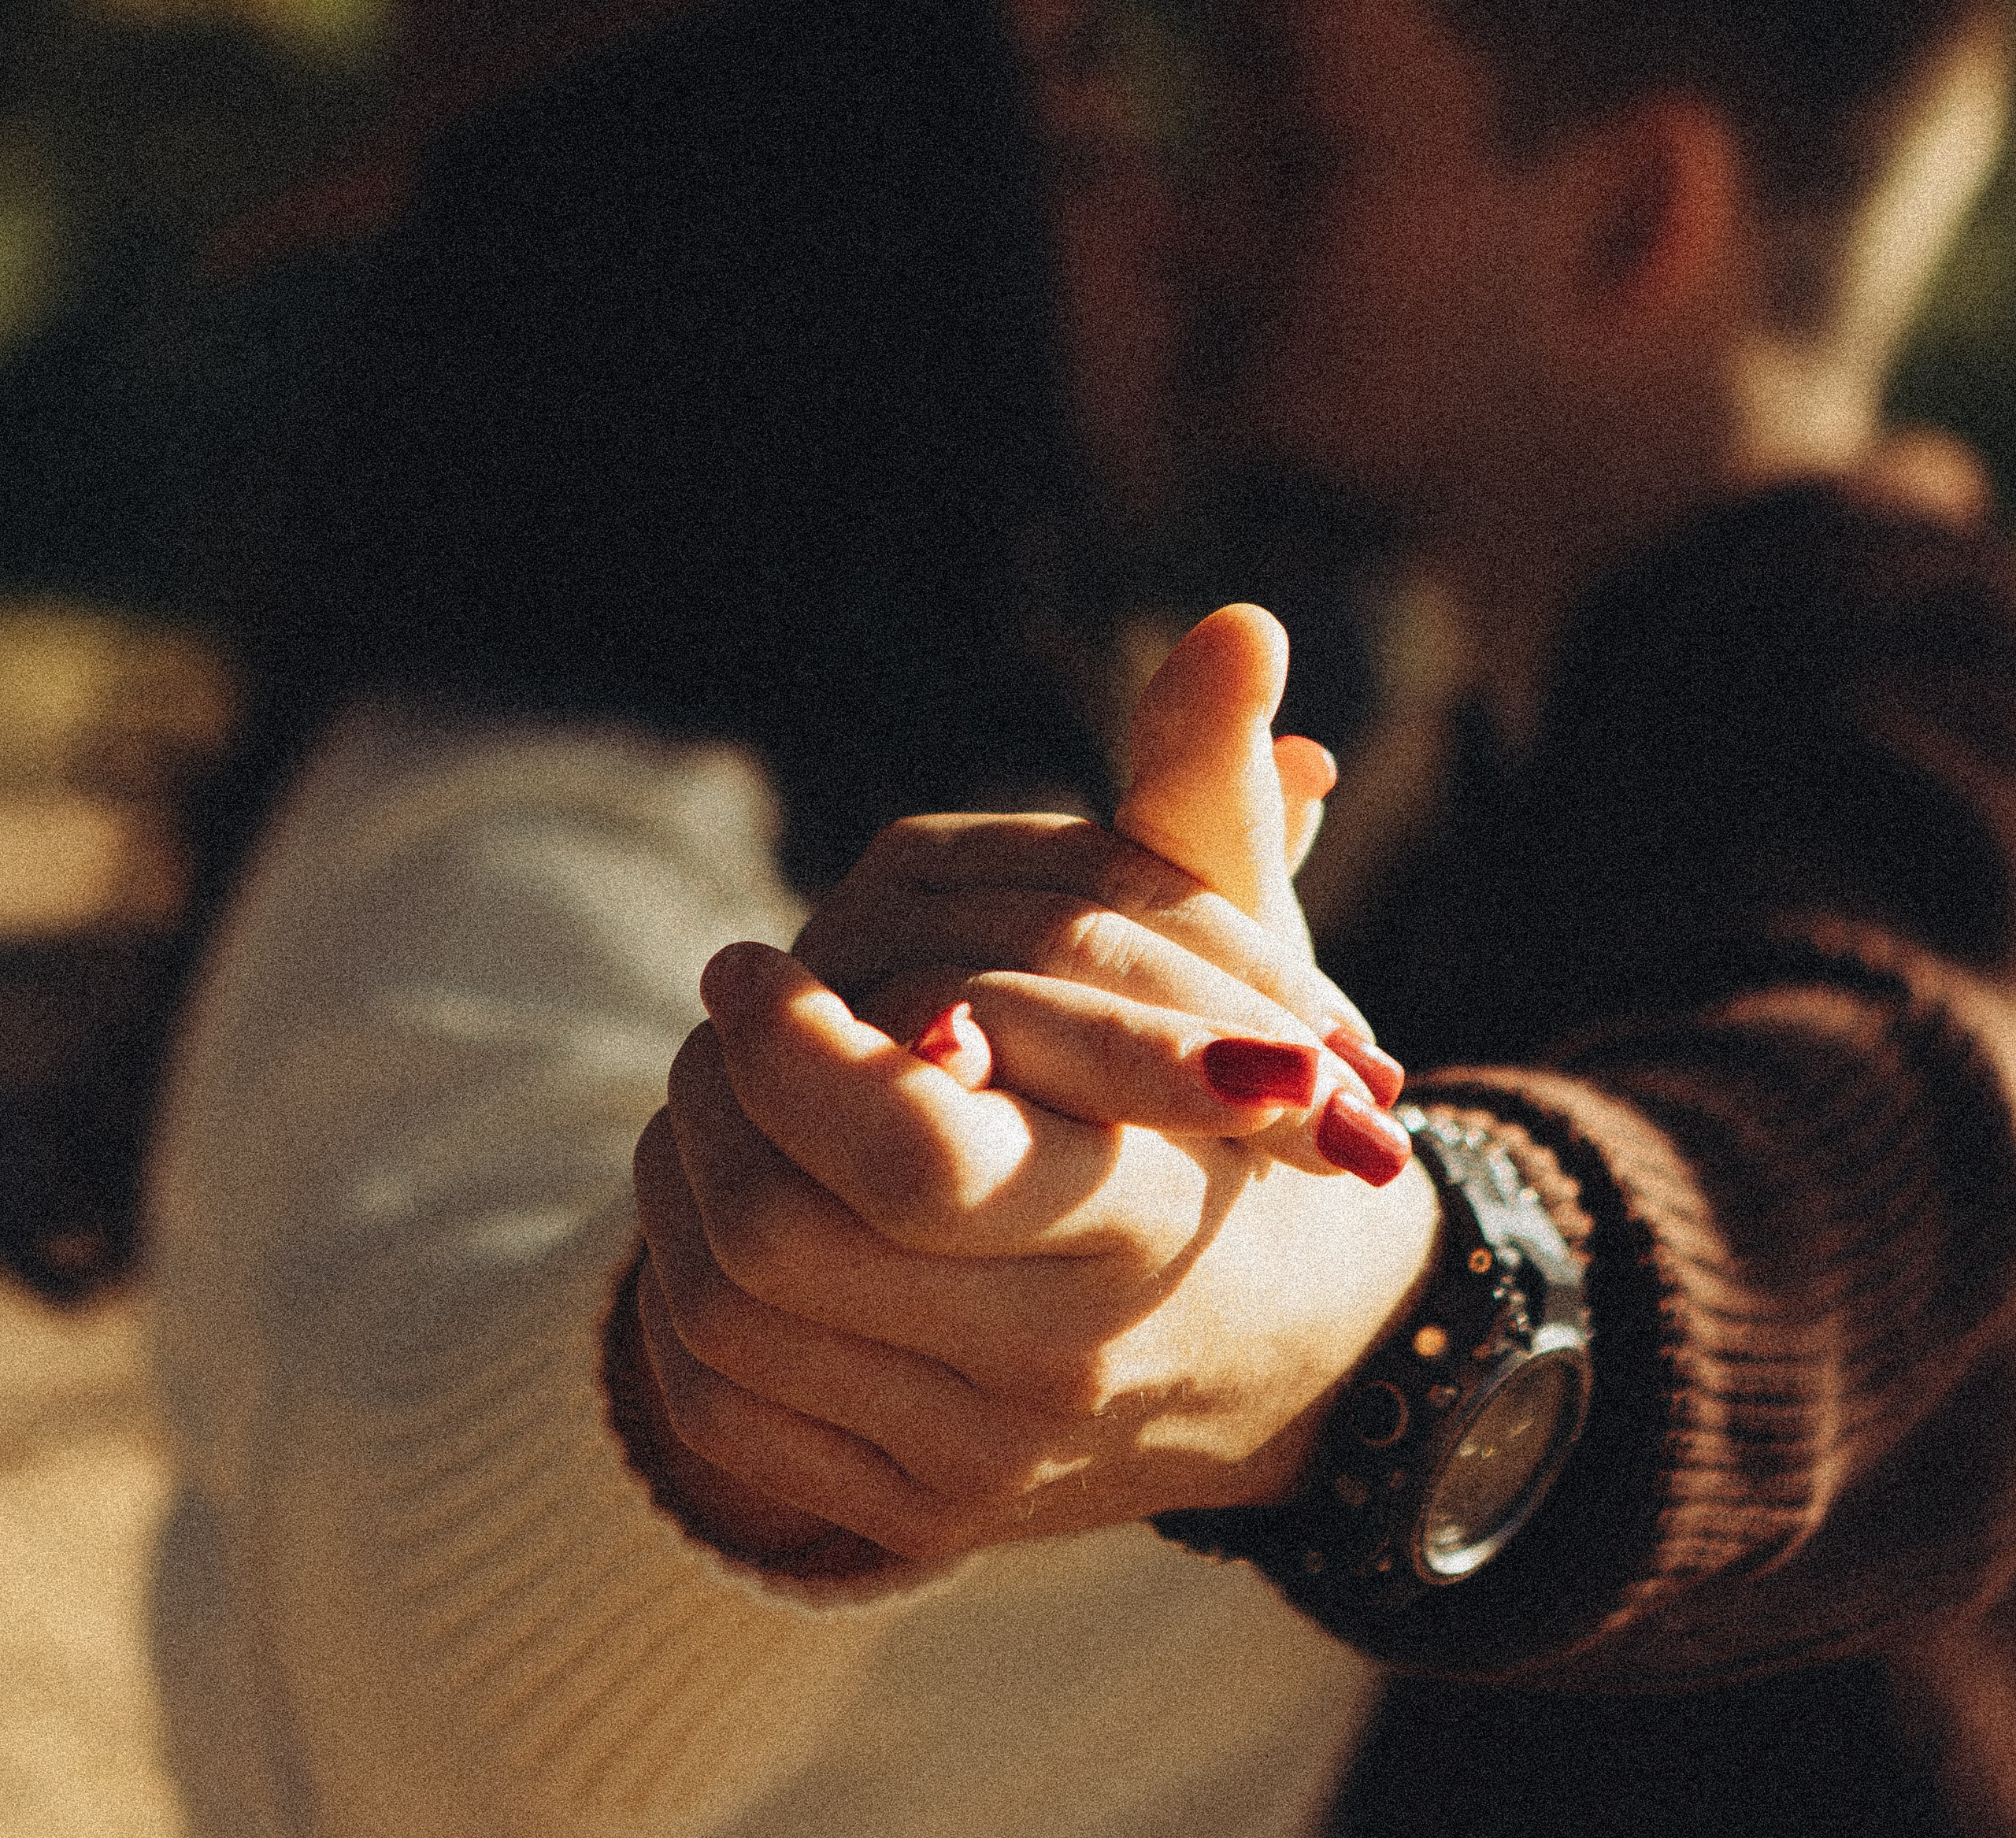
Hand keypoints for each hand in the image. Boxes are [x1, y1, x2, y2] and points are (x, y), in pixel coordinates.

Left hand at [627, 605, 1432, 1563]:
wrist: (1294, 1361)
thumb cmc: (1251, 1118)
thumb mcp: (1243, 956)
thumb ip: (1206, 800)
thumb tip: (1238, 623)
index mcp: (1135, 1217)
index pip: (904, 1152)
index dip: (794, 1047)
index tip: (751, 963)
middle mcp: (1055, 1368)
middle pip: (776, 1234)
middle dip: (716, 1101)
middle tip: (722, 1019)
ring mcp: (976, 1462)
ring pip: (722, 1317)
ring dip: (683, 1182)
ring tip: (721, 1096)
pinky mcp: (915, 1517)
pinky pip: (724, 1411)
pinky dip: (688, 1299)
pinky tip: (732, 1209)